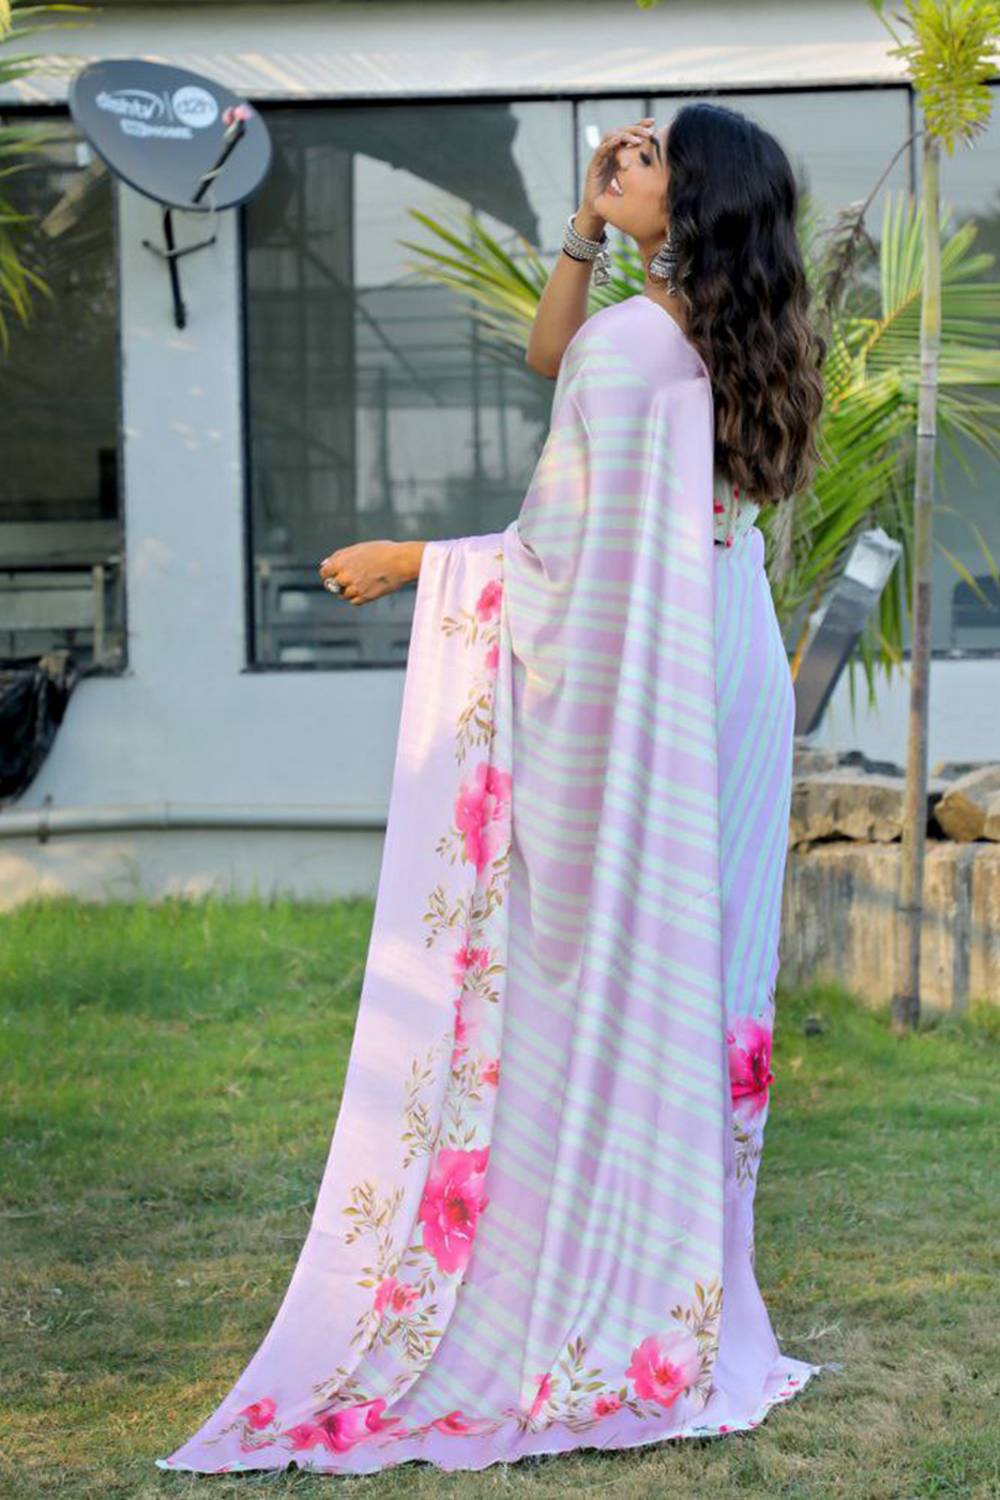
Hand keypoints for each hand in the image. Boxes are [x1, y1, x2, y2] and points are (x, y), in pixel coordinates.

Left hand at [318, 540, 410, 605]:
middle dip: (337, 583)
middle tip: (347, 579)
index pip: (324, 573)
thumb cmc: (382, 551)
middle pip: (332, 585)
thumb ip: (340, 556)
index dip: (327, 574)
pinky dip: (356, 597)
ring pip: (343, 595)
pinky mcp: (366, 597)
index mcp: (341, 562)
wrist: (401, 562)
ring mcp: (355, 588)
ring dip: (347, 591)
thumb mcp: (359, 548)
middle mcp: (346, 576)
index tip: (332, 574)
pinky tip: (364, 589)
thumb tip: (325, 564)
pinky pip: (354, 602)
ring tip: (359, 583)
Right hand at [578, 116, 655, 231]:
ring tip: (637, 141)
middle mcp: (610, 151)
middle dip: (635, 129)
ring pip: (611, 137)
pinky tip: (618, 142)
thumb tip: (666, 162)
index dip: (641, 126)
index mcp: (620, 152)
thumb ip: (644, 170)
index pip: (630, 133)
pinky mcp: (593, 166)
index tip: (654, 123)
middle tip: (649, 132)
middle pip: (622, 131)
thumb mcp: (636, 181)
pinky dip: (609, 145)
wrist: (599, 212)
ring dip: (624, 137)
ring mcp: (601, 158)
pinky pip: (601, 151)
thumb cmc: (619, 198)